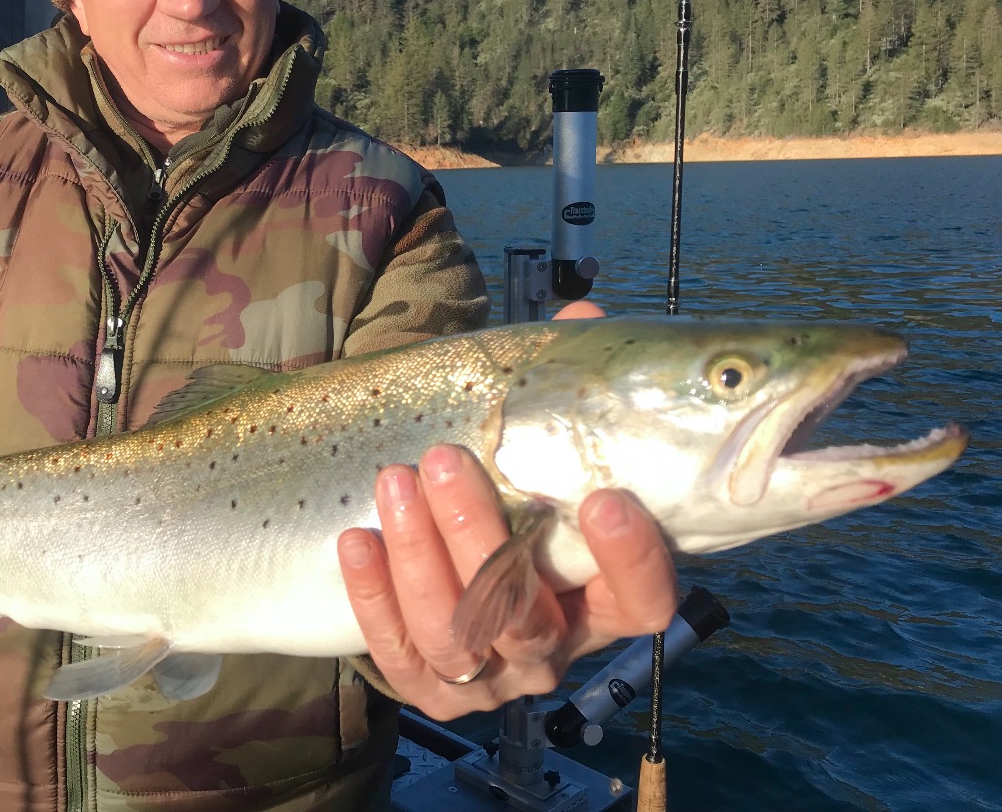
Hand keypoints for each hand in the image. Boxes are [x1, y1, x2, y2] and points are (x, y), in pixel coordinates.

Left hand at [335, 298, 676, 718]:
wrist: (431, 549)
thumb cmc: (499, 485)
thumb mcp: (531, 440)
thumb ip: (561, 386)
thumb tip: (583, 316)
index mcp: (600, 593)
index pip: (644, 601)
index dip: (630, 559)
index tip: (602, 495)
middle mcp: (553, 644)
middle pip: (530, 616)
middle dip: (481, 535)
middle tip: (442, 457)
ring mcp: (489, 675)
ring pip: (459, 636)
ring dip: (420, 556)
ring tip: (392, 479)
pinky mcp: (427, 685)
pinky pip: (398, 654)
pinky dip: (374, 596)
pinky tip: (357, 539)